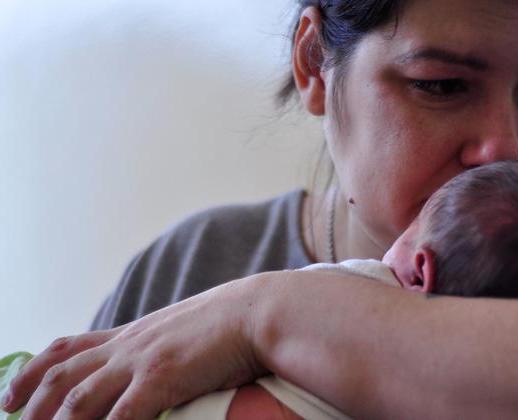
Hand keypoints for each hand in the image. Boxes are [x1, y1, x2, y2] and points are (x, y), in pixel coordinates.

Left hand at [2, 277, 265, 419]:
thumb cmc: (226, 323)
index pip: (67, 348)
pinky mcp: (163, 376)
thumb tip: (155, 363)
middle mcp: (128, 347)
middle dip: (31, 404)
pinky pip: (122, 414)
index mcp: (132, 335)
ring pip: (78, 398)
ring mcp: (143, 361)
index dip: (32, 372)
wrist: (255, 312)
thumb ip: (159, 346)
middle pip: (62, 375)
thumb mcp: (182, 330)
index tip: (10, 395)